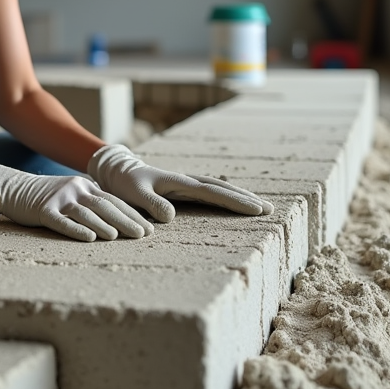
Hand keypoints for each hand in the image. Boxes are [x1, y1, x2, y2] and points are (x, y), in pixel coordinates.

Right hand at [0, 154, 154, 241]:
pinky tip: (89, 238)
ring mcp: (58, 199)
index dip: (132, 214)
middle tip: (143, 235)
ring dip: (104, 225)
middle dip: (126, 221)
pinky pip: (62, 222)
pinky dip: (77, 230)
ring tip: (118, 237)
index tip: (149, 228)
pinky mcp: (43, 210)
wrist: (10, 186)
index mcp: (84, 186)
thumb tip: (115, 220)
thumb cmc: (43, 196)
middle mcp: (75, 189)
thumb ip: (89, 202)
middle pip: (105, 206)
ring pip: (86, 213)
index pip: (114, 201)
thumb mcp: (69, 194)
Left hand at [88, 145, 274, 221]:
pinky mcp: (185, 189)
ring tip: (262, 207)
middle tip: (270, 209)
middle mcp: (188, 181)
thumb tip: (171, 218)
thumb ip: (150, 204)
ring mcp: (188, 183)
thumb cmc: (125, 184)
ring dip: (241, 196)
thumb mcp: (134, 194)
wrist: (118, 170)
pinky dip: (228, 196)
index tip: (256, 209)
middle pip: (223, 188)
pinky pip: (212, 192)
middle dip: (246, 198)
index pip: (212, 192)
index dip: (235, 201)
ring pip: (220, 188)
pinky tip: (239, 203)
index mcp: (179, 182)